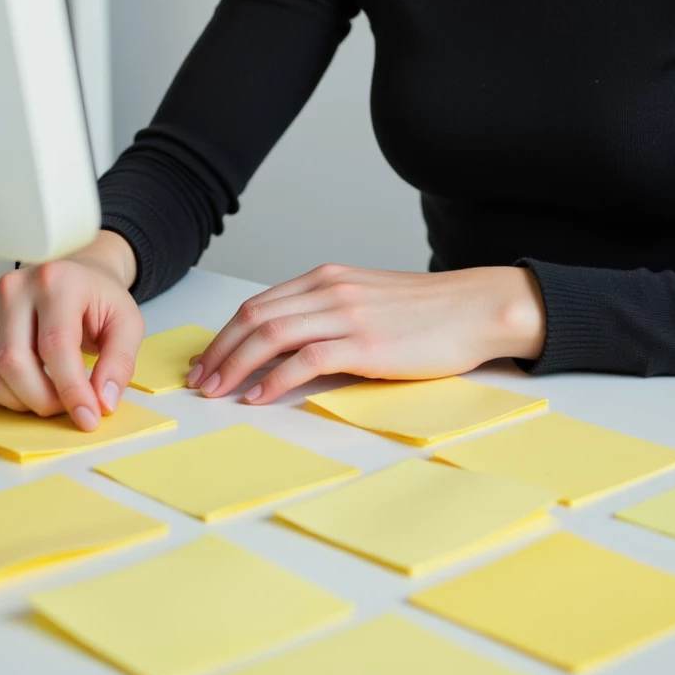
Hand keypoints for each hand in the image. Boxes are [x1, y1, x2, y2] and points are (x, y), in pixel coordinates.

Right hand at [0, 229, 143, 430]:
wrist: (74, 276)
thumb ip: (119, 362)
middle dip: (43, 400)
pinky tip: (28, 389)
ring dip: (22, 402)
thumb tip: (103, 402)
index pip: (55, 344)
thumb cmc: (98, 298)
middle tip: (69, 407)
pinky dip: (2, 397)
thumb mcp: (127, 323)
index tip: (88, 418)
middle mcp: (16, 288)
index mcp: (57, 280)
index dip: (71, 389)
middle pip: (14, 363)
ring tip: (52, 396)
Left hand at [185, 262, 545, 405]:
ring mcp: (347, 314)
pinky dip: (274, 379)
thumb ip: (330, 312)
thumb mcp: (369, 299)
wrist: (476, 307)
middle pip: (255, 316)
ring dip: (235, 365)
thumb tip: (292, 344)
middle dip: (219, 350)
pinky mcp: (365, 344)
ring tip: (217, 392)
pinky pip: (306, 359)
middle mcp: (331, 290)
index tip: (207, 359)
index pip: (260, 303)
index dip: (226, 333)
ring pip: (271, 334)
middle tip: (198, 380)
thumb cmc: (427, 311)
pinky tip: (258, 396)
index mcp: (329, 278)